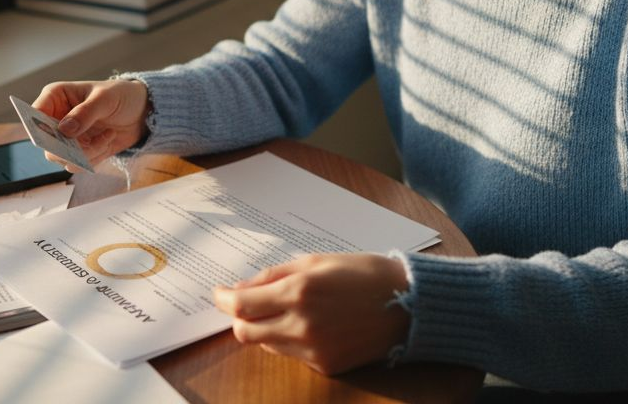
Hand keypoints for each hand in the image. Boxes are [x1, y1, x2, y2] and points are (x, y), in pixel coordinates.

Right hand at [32, 79, 148, 170]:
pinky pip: (79, 164)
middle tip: (87, 143)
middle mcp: (56, 119)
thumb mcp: (105, 98)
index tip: (56, 135)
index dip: (38, 127)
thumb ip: (85, 113)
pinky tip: (109, 138)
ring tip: (108, 134)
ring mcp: (67, 138)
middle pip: (45, 144)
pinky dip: (96, 156)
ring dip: (88, 152)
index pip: (34, 114)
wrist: (141, 111)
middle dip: (67, 148)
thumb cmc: (120, 95)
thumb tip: (64, 130)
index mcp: (56, 97)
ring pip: (63, 158)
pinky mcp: (80, 152)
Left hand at [212, 253, 410, 374]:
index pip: (241, 304)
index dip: (223, 299)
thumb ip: (274, 275)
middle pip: (244, 331)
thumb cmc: (364, 274)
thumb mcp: (317, 261)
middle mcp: (301, 324)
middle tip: (246, 304)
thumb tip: (241, 288)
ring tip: (285, 309)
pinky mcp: (325, 366)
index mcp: (298, 291)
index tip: (219, 293)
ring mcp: (313, 349)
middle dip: (239, 317)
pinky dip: (290, 339)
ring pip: (267, 344)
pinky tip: (311, 324)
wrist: (408, 305)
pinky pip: (292, 355)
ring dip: (265, 328)